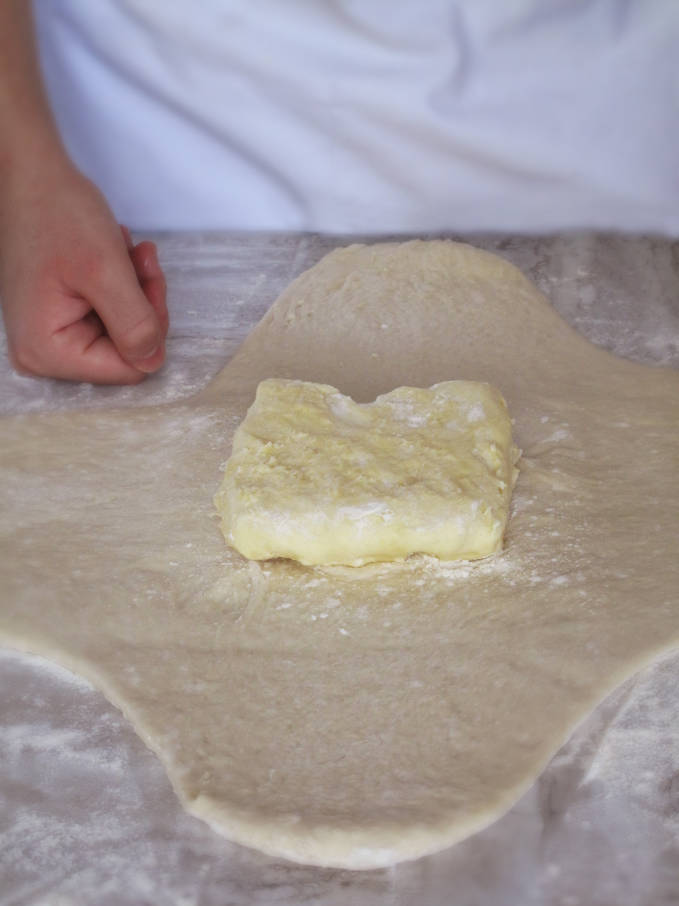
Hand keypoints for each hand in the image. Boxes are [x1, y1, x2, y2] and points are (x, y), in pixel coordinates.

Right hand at [0, 157, 167, 383]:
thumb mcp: (106, 271)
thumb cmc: (59, 214)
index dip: (153, 327)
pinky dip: (123, 284)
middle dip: (144, 303)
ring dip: (136, 289)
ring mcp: (50, 338)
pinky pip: (109, 315)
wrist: (30, 176)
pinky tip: (116, 254)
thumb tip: (153, 362)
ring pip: (124, 331)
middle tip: (143, 258)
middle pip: (126, 351)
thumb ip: (134, 324)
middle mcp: (43, 355)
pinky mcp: (59, 320)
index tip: (151, 279)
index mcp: (48, 352)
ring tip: (127, 250)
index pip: (128, 368)